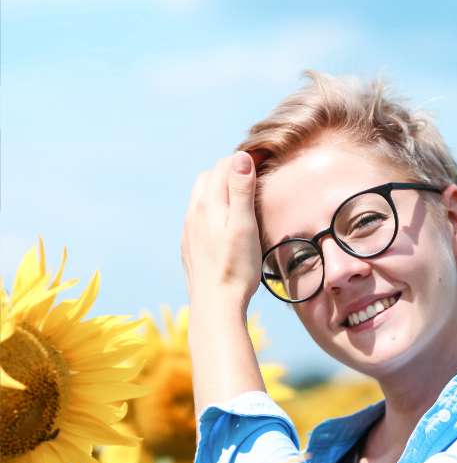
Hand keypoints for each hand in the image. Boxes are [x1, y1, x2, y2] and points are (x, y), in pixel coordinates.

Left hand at [181, 151, 262, 308]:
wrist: (215, 305)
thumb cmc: (236, 268)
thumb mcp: (245, 225)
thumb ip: (241, 190)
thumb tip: (241, 157)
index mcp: (208, 204)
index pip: (223, 167)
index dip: (242, 161)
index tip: (261, 161)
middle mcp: (193, 214)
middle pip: (208, 178)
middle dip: (228, 171)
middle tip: (250, 175)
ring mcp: (189, 231)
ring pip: (200, 197)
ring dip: (217, 189)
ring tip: (238, 196)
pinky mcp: (189, 247)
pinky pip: (197, 218)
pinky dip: (211, 210)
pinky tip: (223, 224)